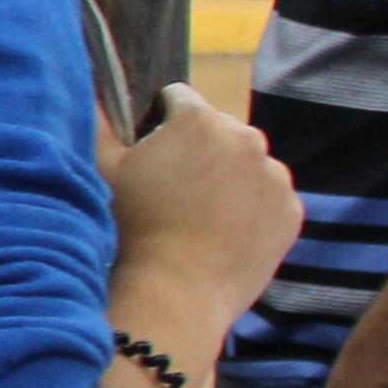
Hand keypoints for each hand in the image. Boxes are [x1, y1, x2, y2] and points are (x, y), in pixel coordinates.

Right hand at [107, 83, 298, 342]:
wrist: (176, 294)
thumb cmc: (132, 226)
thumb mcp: (103, 168)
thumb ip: (100, 121)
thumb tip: (96, 93)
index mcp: (199, 119)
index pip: (178, 99)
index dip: (159, 123)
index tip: (150, 155)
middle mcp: (246, 137)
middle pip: (219, 130)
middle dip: (199, 149)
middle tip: (174, 191)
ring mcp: (275, 176)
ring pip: (248, 164)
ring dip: (230, 177)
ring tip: (201, 217)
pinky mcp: (292, 212)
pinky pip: (270, 198)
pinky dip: (253, 208)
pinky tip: (226, 234)